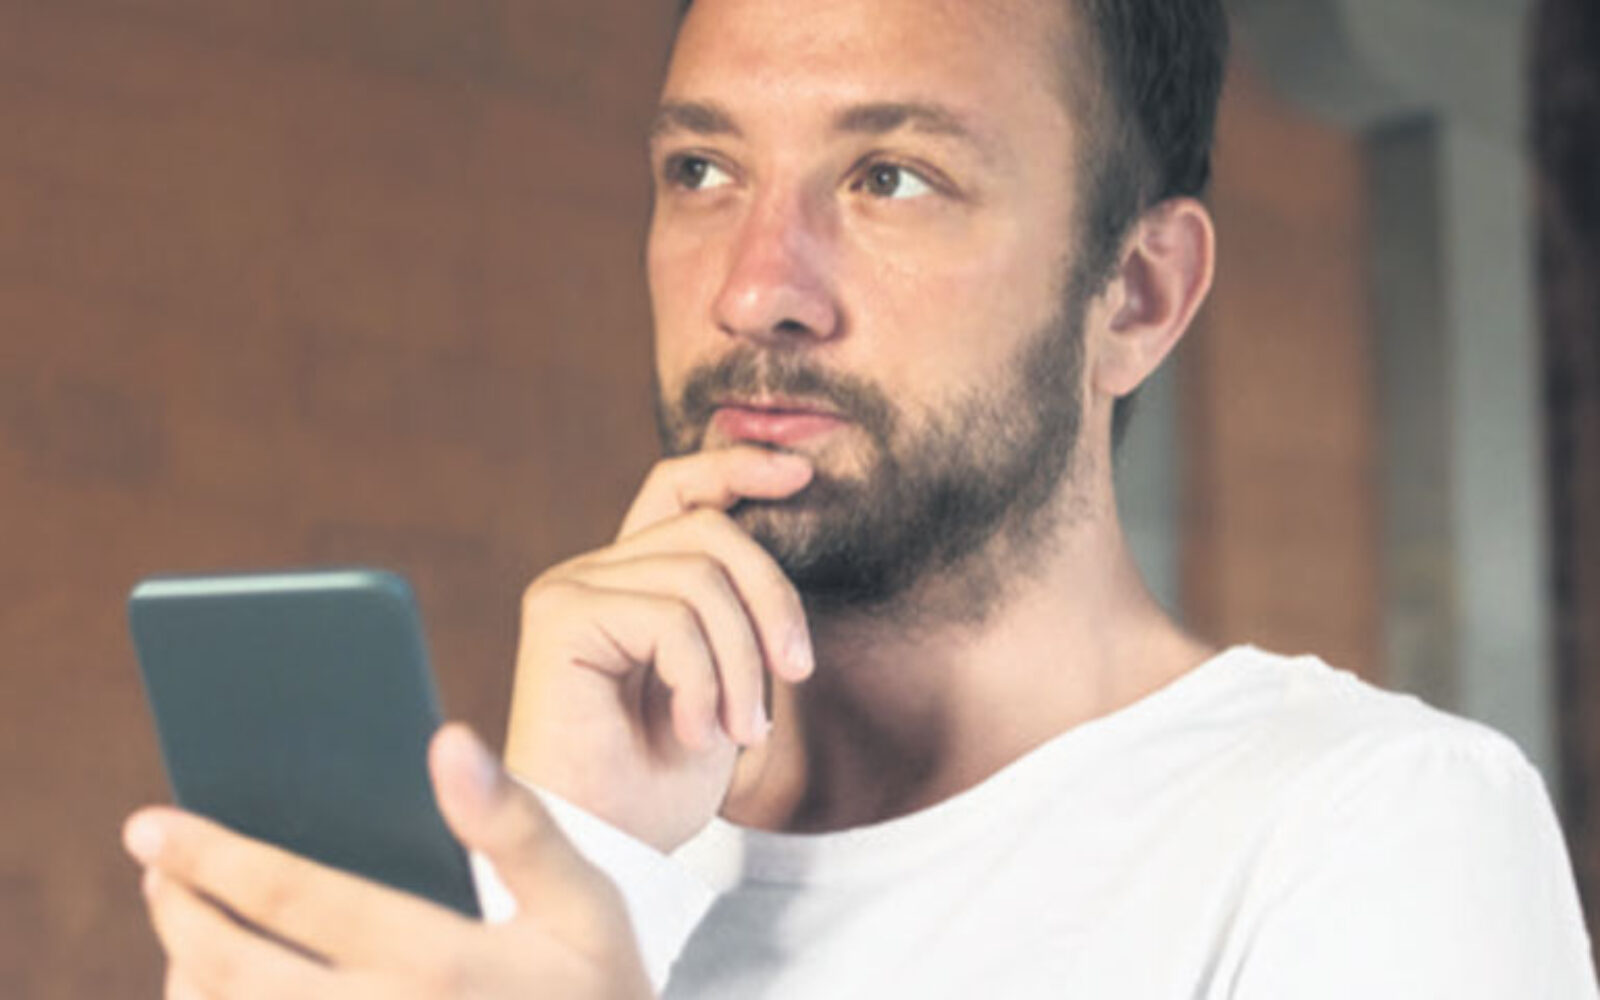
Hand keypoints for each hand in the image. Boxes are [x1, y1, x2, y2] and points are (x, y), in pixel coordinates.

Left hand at [125, 724, 651, 998]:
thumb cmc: (594, 990)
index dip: (213, 856)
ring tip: (181, 922)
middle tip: (154, 866)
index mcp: (443, 967)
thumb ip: (515, 822)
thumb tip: (447, 740)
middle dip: (177, 911)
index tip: (150, 822)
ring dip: (184, 973)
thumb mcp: (585, 902)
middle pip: (234, 971)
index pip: (297, 901)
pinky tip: (220, 985)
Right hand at [506, 446, 816, 851]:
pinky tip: (694, 733)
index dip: (738, 466)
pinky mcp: (560, 617)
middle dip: (772, 597)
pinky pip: (671, 619)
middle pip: (710, 529)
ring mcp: (572, 588)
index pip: (680, 489)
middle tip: (796, 673)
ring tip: (739, 729)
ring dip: (741, 662)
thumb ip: (737, 605)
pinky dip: (703, 682)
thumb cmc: (664, 778)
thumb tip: (782, 515)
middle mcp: (594, 572)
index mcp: (631, 580)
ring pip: (700, 579)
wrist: (609, 850)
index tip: (803, 472)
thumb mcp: (729, 677)